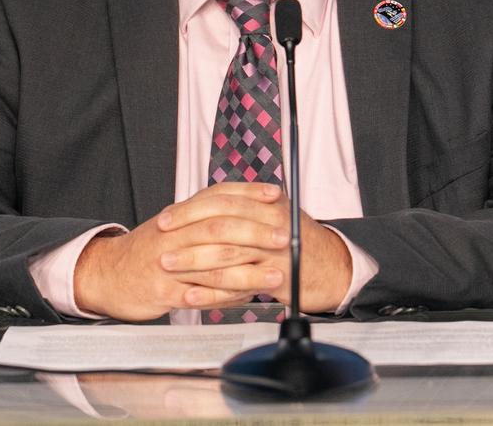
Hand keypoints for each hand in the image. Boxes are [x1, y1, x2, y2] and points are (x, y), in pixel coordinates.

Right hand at [73, 182, 286, 320]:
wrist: (107, 274)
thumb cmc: (147, 251)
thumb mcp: (173, 225)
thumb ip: (204, 217)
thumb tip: (246, 208)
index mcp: (179, 215)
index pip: (217, 196)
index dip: (248, 193)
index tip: (275, 194)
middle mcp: (173, 234)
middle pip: (219, 228)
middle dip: (256, 232)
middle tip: (283, 236)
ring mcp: (168, 263)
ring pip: (213, 264)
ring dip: (249, 271)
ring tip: (275, 275)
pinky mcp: (164, 291)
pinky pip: (200, 295)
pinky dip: (225, 297)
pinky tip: (247, 298)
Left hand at [156, 185, 352, 313]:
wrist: (333, 266)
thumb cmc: (295, 241)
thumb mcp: (271, 216)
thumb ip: (241, 210)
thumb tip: (199, 208)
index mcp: (265, 200)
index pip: (220, 198)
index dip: (189, 208)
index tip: (165, 219)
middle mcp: (270, 218)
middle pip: (219, 223)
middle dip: (185, 233)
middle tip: (160, 243)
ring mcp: (275, 246)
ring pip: (226, 252)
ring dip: (192, 260)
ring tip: (168, 266)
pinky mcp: (279, 273)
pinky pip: (238, 282)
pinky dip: (211, 291)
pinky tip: (191, 294)